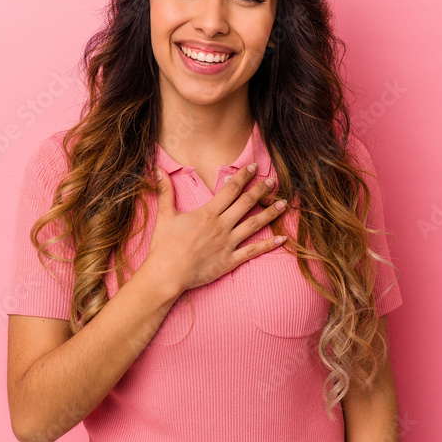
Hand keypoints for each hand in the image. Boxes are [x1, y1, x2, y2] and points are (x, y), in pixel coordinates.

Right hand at [146, 163, 288, 292]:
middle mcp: (221, 226)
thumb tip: (158, 170)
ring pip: (254, 225)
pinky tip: (281, 238)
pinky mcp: (230, 261)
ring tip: (283, 204)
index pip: (230, 190)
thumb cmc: (164, 246)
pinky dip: (268, 245)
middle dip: (261, 190)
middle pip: (246, 203)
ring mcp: (227, 243)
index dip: (243, 177)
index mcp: (207, 213)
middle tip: (273, 181)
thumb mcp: (164, 215)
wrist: (166, 274)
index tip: (253, 167)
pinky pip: (253, 251)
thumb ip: (165, 191)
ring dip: (270, 213)